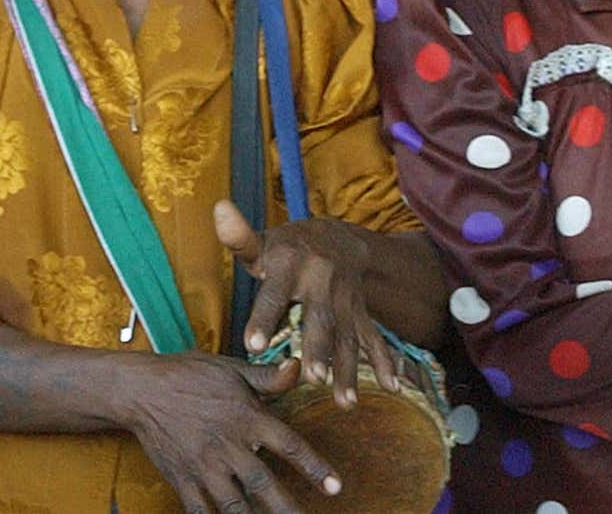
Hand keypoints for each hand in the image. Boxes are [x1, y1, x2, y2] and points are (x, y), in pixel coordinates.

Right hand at [119, 352, 339, 513]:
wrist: (141, 390)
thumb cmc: (190, 375)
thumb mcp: (232, 370)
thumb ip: (268, 377)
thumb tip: (300, 366)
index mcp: (247, 417)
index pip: (289, 445)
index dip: (315, 467)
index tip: (336, 487)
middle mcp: (228, 445)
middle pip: (263, 484)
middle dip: (287, 508)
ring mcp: (204, 466)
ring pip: (234, 504)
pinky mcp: (182, 479)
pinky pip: (200, 510)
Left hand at [214, 201, 398, 407]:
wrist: (338, 239)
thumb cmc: (285, 250)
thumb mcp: (262, 243)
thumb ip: (239, 237)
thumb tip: (219, 208)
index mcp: (290, 266)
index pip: (275, 293)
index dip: (264, 317)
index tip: (253, 344)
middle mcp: (322, 283)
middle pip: (321, 318)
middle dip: (319, 348)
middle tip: (312, 377)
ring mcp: (346, 301)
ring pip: (348, 337)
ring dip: (349, 369)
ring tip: (345, 403)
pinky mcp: (361, 314)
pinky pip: (374, 339)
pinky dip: (385, 363)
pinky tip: (393, 388)